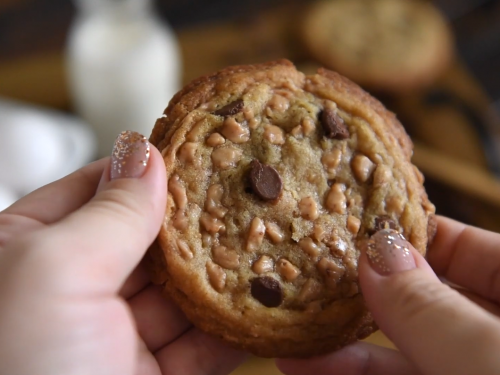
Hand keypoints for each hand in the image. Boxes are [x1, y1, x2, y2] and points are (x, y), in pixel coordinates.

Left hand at [0, 131, 246, 374]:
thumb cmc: (15, 374)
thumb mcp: (53, 274)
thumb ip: (109, 213)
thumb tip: (146, 153)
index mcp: (27, 253)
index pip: (96, 189)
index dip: (147, 170)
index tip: (198, 150)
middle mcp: (71, 293)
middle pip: (148, 239)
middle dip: (197, 220)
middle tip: (245, 190)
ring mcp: (114, 338)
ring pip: (181, 290)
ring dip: (224, 269)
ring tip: (268, 234)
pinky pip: (203, 342)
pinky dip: (235, 322)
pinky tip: (266, 297)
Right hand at [277, 216, 499, 374]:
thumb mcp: (487, 355)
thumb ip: (430, 307)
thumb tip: (376, 249)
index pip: (461, 245)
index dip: (405, 232)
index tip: (349, 224)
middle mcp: (492, 330)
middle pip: (421, 293)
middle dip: (363, 285)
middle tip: (308, 268)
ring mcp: (467, 364)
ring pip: (401, 343)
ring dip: (342, 335)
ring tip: (289, 319)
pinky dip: (352, 372)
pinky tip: (306, 364)